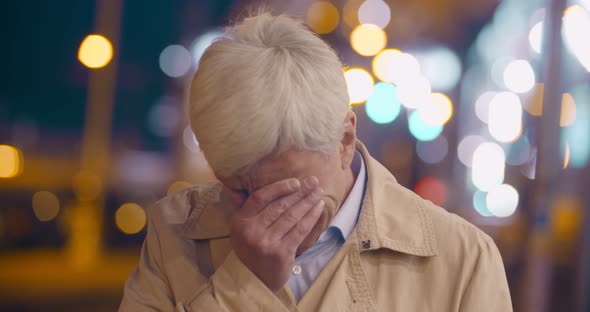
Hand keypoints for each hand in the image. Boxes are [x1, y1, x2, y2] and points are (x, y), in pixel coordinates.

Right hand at [229, 176, 323, 290]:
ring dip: (308, 202)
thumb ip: (255, 210)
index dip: (279, 187)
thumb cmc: (252, 248)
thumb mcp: (244, 229)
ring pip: (292, 216)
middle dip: (299, 192)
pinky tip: (318, 207)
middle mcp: (251, 230)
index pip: (260, 197)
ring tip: (318, 192)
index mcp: (240, 221)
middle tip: (313, 181)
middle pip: (279, 206)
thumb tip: (280, 185)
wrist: (254, 279)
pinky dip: (311, 217)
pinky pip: (300, 230)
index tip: (295, 182)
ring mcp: (267, 242)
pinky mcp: (282, 252)